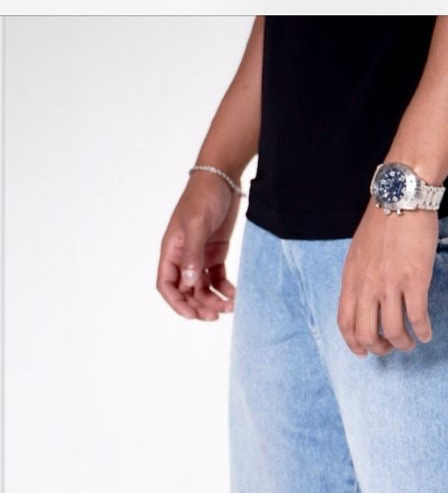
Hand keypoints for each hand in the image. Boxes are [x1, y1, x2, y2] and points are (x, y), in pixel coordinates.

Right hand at [156, 173, 240, 320]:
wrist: (223, 177)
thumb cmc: (204, 196)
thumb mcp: (196, 224)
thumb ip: (193, 254)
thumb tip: (190, 284)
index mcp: (171, 250)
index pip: (166, 284)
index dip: (176, 303)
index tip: (192, 314)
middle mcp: (183, 255)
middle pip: (186, 290)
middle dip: (198, 305)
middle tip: (215, 315)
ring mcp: (200, 255)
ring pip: (203, 287)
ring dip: (214, 300)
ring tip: (230, 307)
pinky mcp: (216, 252)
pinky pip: (218, 277)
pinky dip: (225, 288)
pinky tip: (235, 294)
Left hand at [337, 203, 436, 355]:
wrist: (402, 198)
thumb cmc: (382, 222)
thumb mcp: (358, 252)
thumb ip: (358, 278)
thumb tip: (363, 300)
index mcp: (351, 279)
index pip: (345, 323)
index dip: (354, 343)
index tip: (363, 352)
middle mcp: (367, 286)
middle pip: (367, 334)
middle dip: (380, 348)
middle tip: (390, 348)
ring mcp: (390, 284)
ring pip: (394, 331)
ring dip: (403, 344)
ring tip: (411, 342)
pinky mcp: (415, 280)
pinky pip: (417, 318)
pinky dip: (422, 331)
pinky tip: (426, 333)